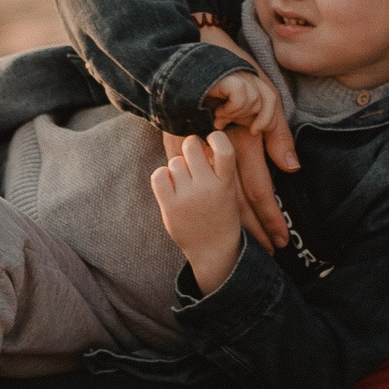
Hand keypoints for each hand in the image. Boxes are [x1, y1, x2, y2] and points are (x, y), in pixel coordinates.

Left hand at [152, 130, 245, 291]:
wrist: (214, 251)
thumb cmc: (221, 216)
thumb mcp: (229, 191)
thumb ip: (216, 168)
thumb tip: (197, 141)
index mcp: (226, 182)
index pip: (224, 148)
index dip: (216, 137)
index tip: (212, 139)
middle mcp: (208, 187)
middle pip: (192, 145)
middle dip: (190, 148)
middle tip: (193, 160)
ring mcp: (188, 197)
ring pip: (175, 161)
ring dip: (177, 168)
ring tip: (185, 183)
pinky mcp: (170, 206)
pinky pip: (159, 174)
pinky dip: (162, 176)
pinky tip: (170, 185)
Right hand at [196, 23, 296, 252]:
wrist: (188, 54)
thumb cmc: (233, 71)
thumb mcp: (265, 95)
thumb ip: (277, 134)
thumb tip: (291, 169)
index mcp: (241, 140)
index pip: (259, 190)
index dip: (270, 217)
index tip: (281, 239)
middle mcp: (217, 151)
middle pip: (236, 202)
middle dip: (253, 229)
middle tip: (267, 252)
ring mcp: (195, 151)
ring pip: (216, 195)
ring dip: (232, 222)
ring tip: (245, 242)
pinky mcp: (177, 146)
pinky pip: (196, 180)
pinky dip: (207, 199)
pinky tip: (215, 213)